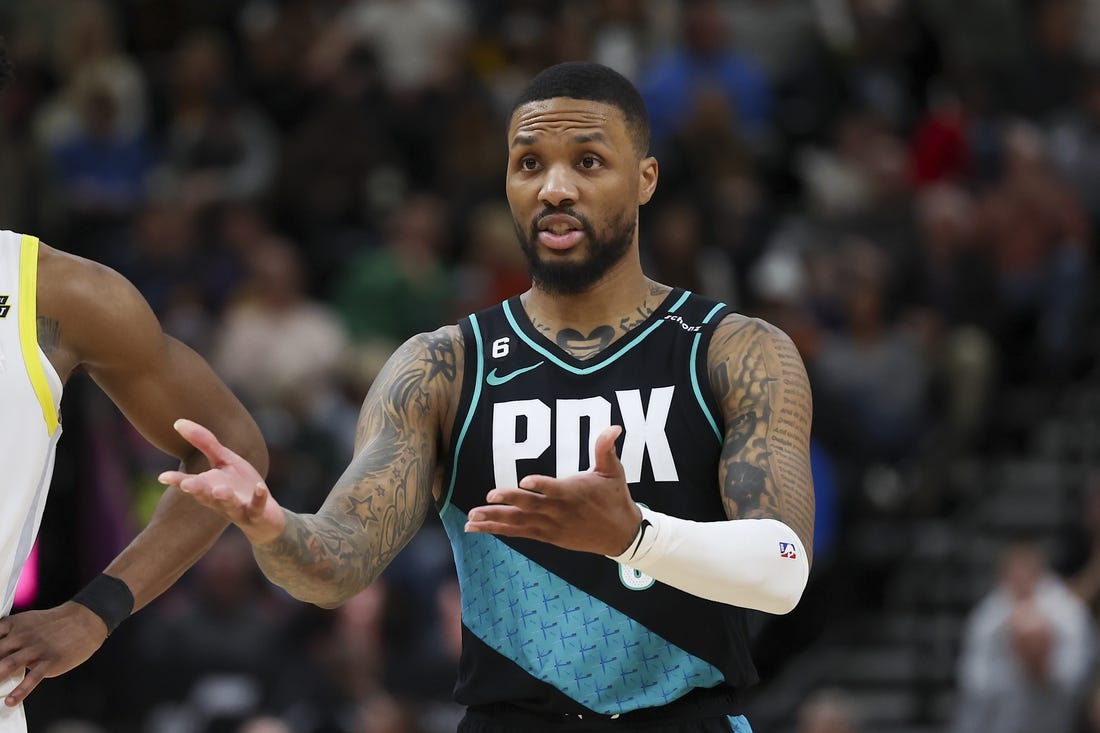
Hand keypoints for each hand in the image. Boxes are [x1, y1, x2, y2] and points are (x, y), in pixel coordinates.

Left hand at [0, 602, 105, 705]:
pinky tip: (10, 700)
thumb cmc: (55, 624)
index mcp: (13, 626)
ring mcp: (36, 649)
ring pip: (7, 665)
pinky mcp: (50, 661)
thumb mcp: (28, 622)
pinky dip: (20, 691)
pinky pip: (33, 678)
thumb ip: (8, 637)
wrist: (86, 619)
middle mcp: (21, 637)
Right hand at [158, 419, 284, 544]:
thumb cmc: (239, 485)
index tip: (162, 477)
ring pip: (229, 504)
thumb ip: (204, 443)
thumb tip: (178, 422)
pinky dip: (259, 498)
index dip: (177, 481)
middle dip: (196, 490)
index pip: (190, 483)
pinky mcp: (257, 513)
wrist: (265, 516)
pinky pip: (257, 506)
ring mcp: (238, 508)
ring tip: (220, 490)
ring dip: (224, 497)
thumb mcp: (224, 460)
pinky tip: (260, 487)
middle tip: (186, 485)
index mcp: (208, 486)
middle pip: (206, 495)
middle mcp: (220, 500)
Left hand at [465, 426, 642, 555]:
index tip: (524, 481)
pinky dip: (499, 530)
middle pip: (530, 506)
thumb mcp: (613, 471)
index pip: (554, 489)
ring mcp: (551, 526)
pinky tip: (478, 528)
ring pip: (519, 523)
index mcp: (573, 493)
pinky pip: (519, 533)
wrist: (620, 535)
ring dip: (494, 520)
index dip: (540, 485)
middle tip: (489, 497)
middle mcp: (559, 511)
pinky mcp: (546, 536)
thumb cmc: (614, 498)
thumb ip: (606, 449)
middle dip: (508, 502)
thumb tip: (614, 427)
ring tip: (472, 518)